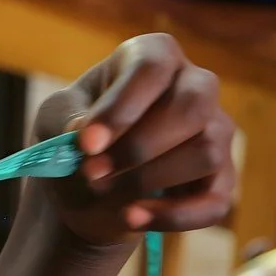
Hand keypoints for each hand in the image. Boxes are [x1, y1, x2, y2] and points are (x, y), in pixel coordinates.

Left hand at [28, 34, 235, 247]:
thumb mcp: (55, 120)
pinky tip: (132, 218)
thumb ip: (65, 121)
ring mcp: (215, 133)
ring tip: (104, 191)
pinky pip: (213, 202)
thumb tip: (83, 132)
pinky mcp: (221, 181)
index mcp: (154, 57)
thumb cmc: (77, 138)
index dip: (120, 106)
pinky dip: (172, 216)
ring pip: (206, 152)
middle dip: (138, 146)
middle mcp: (195, 87)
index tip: (85, 143)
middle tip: (92, 172)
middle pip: (192, 106)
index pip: (152, 69)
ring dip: (149, 179)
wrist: (88, 189)